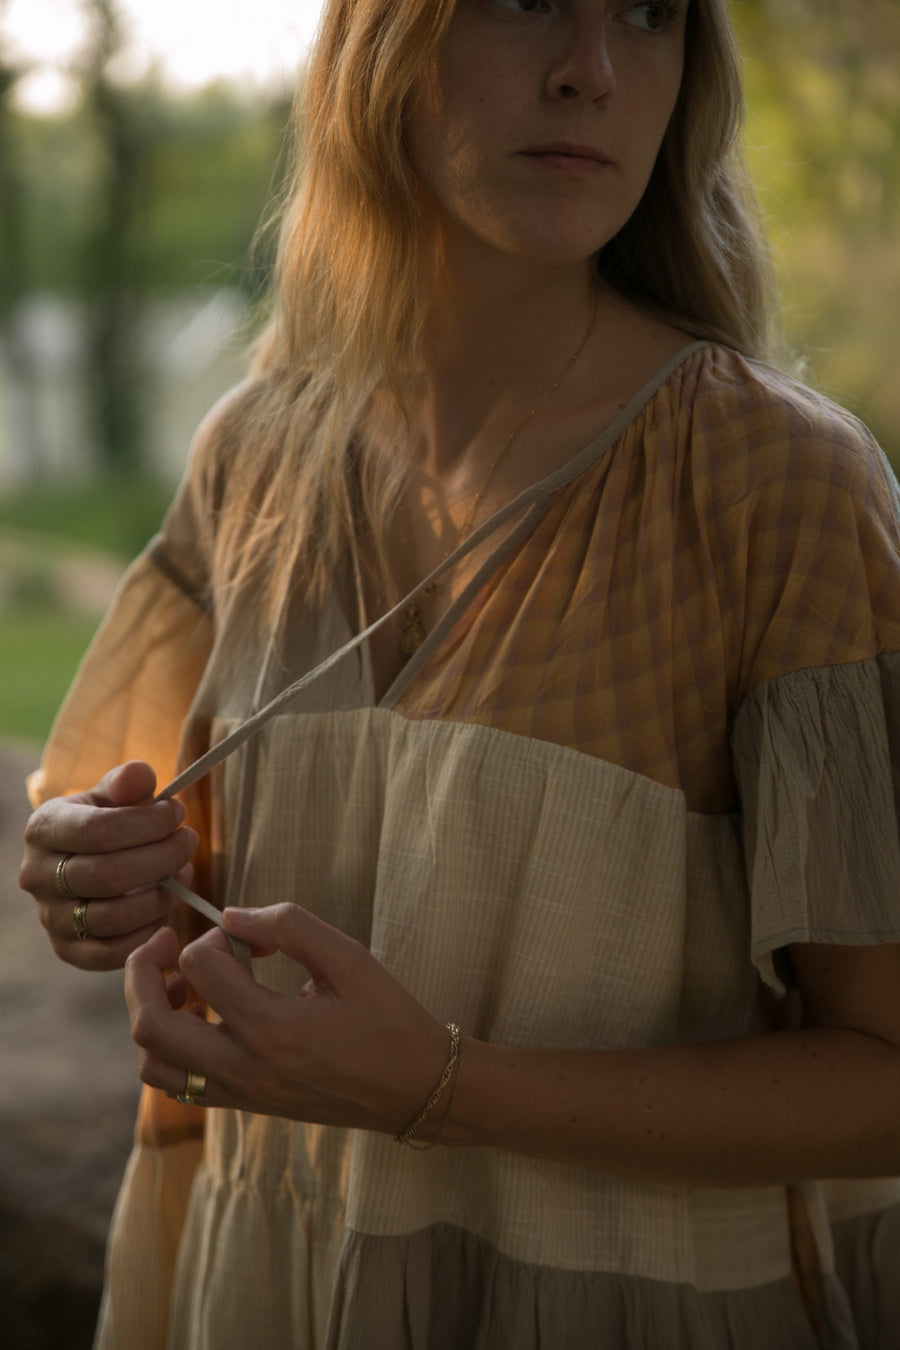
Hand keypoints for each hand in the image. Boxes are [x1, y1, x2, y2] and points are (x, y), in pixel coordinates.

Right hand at [19, 760, 197, 970]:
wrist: (86, 860)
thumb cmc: (107, 821)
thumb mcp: (114, 795)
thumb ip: (128, 783)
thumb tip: (140, 774)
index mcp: (44, 829)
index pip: (97, 830)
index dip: (147, 823)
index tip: (179, 813)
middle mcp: (36, 876)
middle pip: (107, 875)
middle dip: (161, 858)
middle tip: (189, 841)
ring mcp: (49, 917)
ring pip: (111, 917)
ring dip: (160, 898)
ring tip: (184, 874)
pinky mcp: (68, 950)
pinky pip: (111, 953)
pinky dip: (147, 935)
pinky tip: (169, 910)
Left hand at [125, 904, 449, 1135]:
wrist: (416, 1088)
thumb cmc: (388, 1017)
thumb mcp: (349, 956)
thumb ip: (289, 925)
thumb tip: (234, 915)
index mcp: (272, 1028)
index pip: (201, 966)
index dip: (213, 934)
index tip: (244, 932)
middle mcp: (246, 1069)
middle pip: (151, 1026)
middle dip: (142, 974)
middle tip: (162, 943)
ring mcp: (241, 1094)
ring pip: (154, 1064)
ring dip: (152, 1016)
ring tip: (182, 983)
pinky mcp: (245, 1106)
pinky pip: (180, 1085)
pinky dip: (172, 1048)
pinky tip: (203, 1017)